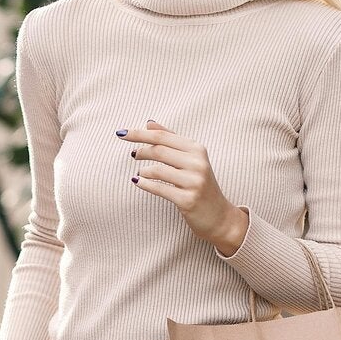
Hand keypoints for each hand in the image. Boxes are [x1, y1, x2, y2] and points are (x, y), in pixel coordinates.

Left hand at [120, 121, 248, 255]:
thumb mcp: (191, 159)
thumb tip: (149, 123)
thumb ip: (170, 139)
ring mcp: (194, 182)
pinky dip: (145, 184)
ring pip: (157, 170)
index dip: (140, 134)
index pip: (163, 136)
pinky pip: (159, 188)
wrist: (219, 216)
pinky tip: (138, 182)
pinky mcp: (188, 200)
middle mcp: (197, 163)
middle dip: (140, 151)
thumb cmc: (200, 184)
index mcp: (197, 149)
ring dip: (144, 171)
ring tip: (141, 173)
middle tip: (133, 154)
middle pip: (159, 150)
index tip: (121, 133)